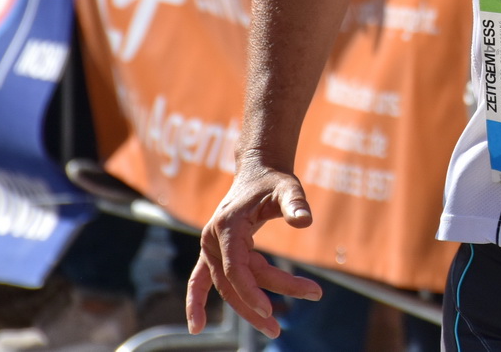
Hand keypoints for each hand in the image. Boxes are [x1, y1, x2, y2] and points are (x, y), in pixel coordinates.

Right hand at [186, 162, 320, 337]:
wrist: (258, 172)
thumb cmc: (274, 181)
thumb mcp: (288, 188)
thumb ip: (295, 204)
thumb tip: (304, 221)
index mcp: (227, 226)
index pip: (236, 268)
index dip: (251, 290)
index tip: (269, 310)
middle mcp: (212, 239)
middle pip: (234, 280)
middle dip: (257, 303)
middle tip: (281, 327)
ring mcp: (209, 247)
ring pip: (226, 286)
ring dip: (245, 308)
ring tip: (273, 329)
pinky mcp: (213, 252)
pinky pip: (200, 281)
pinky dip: (197, 302)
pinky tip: (197, 328)